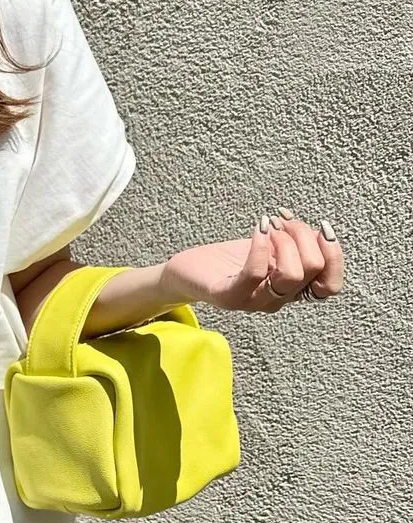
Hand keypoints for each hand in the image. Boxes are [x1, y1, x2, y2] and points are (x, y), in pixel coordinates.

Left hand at [160, 212, 344, 311]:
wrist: (187, 271)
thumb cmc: (230, 260)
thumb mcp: (271, 249)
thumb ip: (296, 245)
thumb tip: (319, 231)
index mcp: (291, 289)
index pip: (330, 287)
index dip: (335, 256)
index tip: (322, 228)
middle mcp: (276, 300)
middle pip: (313, 269)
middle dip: (304, 235)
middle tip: (283, 221)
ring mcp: (253, 301)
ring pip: (291, 274)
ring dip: (285, 240)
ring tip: (268, 226)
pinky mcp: (228, 296)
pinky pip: (255, 274)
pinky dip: (261, 246)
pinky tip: (259, 228)